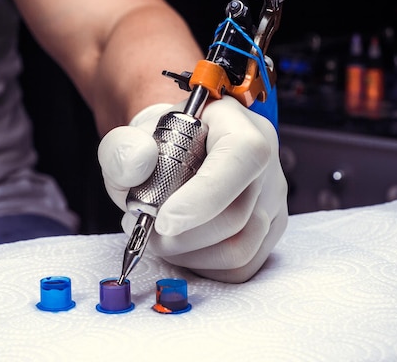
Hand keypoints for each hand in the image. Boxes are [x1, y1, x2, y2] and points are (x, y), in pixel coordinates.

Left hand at [98, 96, 287, 282]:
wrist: (174, 157)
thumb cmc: (158, 148)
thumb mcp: (130, 140)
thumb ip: (124, 148)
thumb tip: (138, 162)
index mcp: (237, 126)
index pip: (242, 156)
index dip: (205, 195)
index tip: (162, 221)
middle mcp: (265, 163)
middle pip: (236, 215)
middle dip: (181, 235)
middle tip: (143, 227)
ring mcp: (272, 201)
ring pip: (239, 250)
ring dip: (188, 254)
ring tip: (158, 235)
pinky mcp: (268, 233)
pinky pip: (239, 268)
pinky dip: (203, 266)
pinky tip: (180, 246)